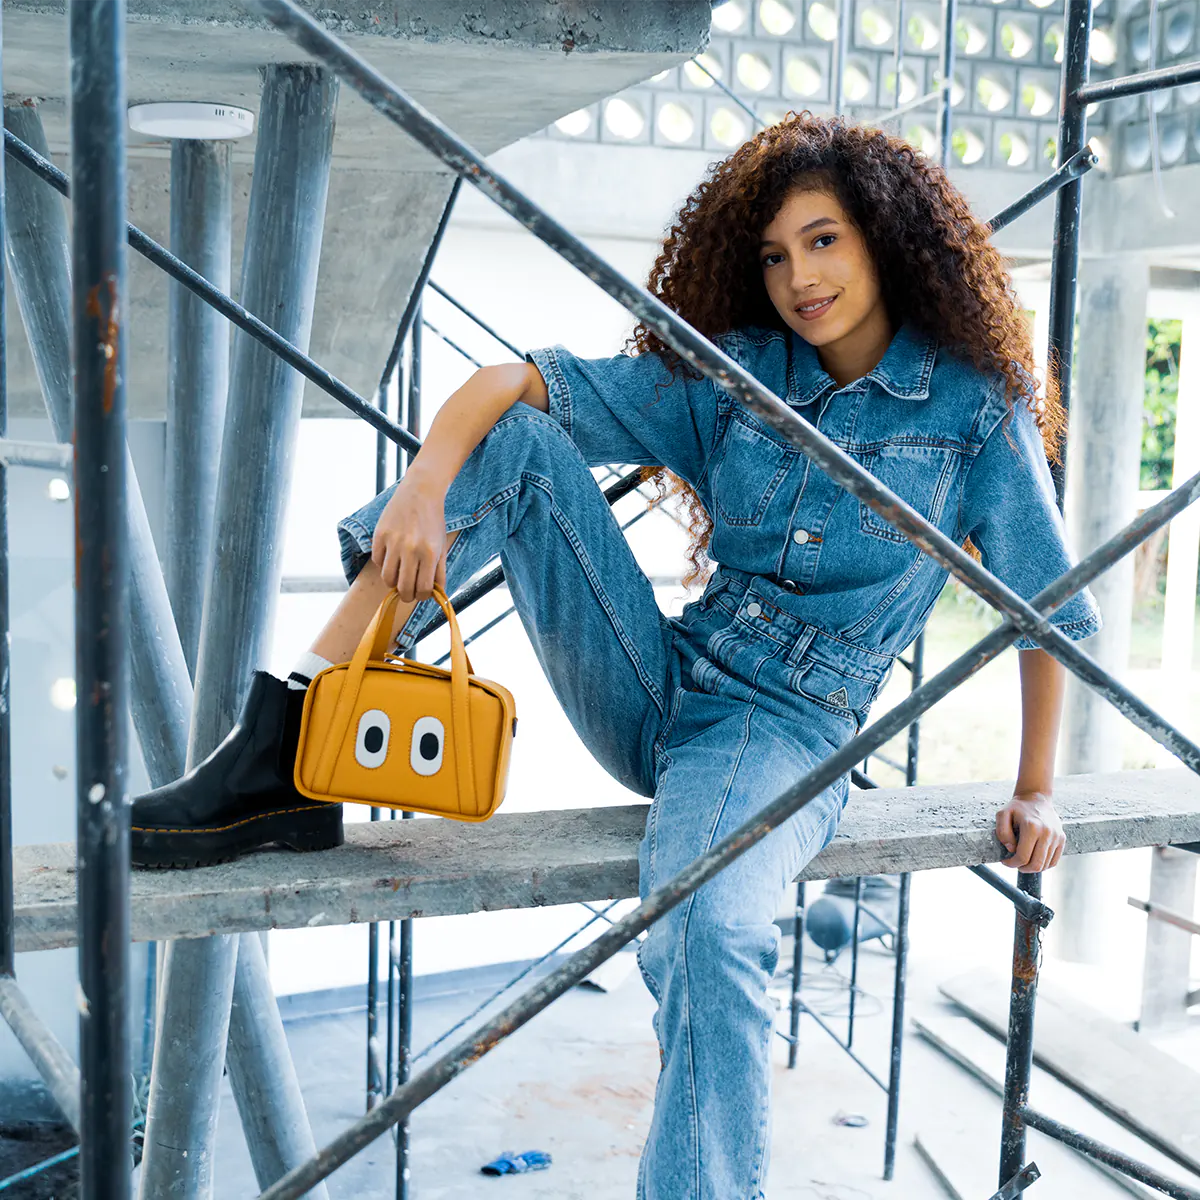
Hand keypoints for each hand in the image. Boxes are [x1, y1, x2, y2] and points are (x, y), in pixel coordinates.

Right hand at [371, 470, 448, 600]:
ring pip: (387, 578)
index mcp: (430, 553)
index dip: (422, 597)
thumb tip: (434, 596)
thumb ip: (439, 572)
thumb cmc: (433, 521)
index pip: (423, 589)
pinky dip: (383, 564)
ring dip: (393, 582)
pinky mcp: (379, 535)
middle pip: (403, 588)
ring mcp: (393, 542)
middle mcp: (411, 549)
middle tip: (408, 592)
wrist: (421, 492)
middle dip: (407, 595)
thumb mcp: (442, 546)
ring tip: (399, 576)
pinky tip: (392, 557)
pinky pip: (377, 561)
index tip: (421, 594)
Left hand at [995, 791, 1065, 872]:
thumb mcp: (1002, 814)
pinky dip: (1043, 865)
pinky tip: (1034, 859)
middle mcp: (1047, 833)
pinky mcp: (1062, 839)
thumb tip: (1011, 849)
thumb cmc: (1017, 807)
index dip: (1012, 863)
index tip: (1005, 861)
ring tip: (1023, 861)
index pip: (1022, 856)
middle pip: (1036, 864)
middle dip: (1022, 868)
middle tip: (1014, 864)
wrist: (1036, 797)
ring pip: (1046, 865)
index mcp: (1032, 827)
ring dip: (1032, 868)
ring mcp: (1057, 836)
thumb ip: (1002, 832)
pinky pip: (1054, 861)